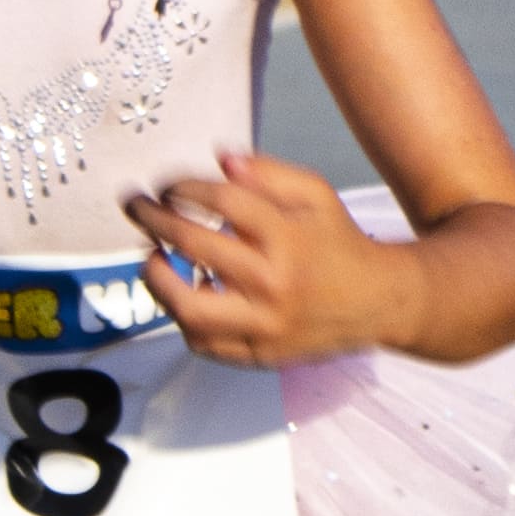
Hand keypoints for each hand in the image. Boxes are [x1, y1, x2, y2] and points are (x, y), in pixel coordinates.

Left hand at [127, 151, 421, 369]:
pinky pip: (204, 344)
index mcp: (288, 236)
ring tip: (149, 258)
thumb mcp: (316, 195)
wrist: (379, 302)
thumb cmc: (338, 242)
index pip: (222, 201)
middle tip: (135, 206)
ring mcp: (265, 324)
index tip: (166, 184)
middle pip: (196, 246)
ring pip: (190, 308)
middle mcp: (274, 282)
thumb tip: (219, 160)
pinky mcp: (260, 355)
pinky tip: (181, 292)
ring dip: (157, 280)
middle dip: (154, 220)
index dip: (184, 187)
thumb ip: (269, 173)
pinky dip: (183, 319)